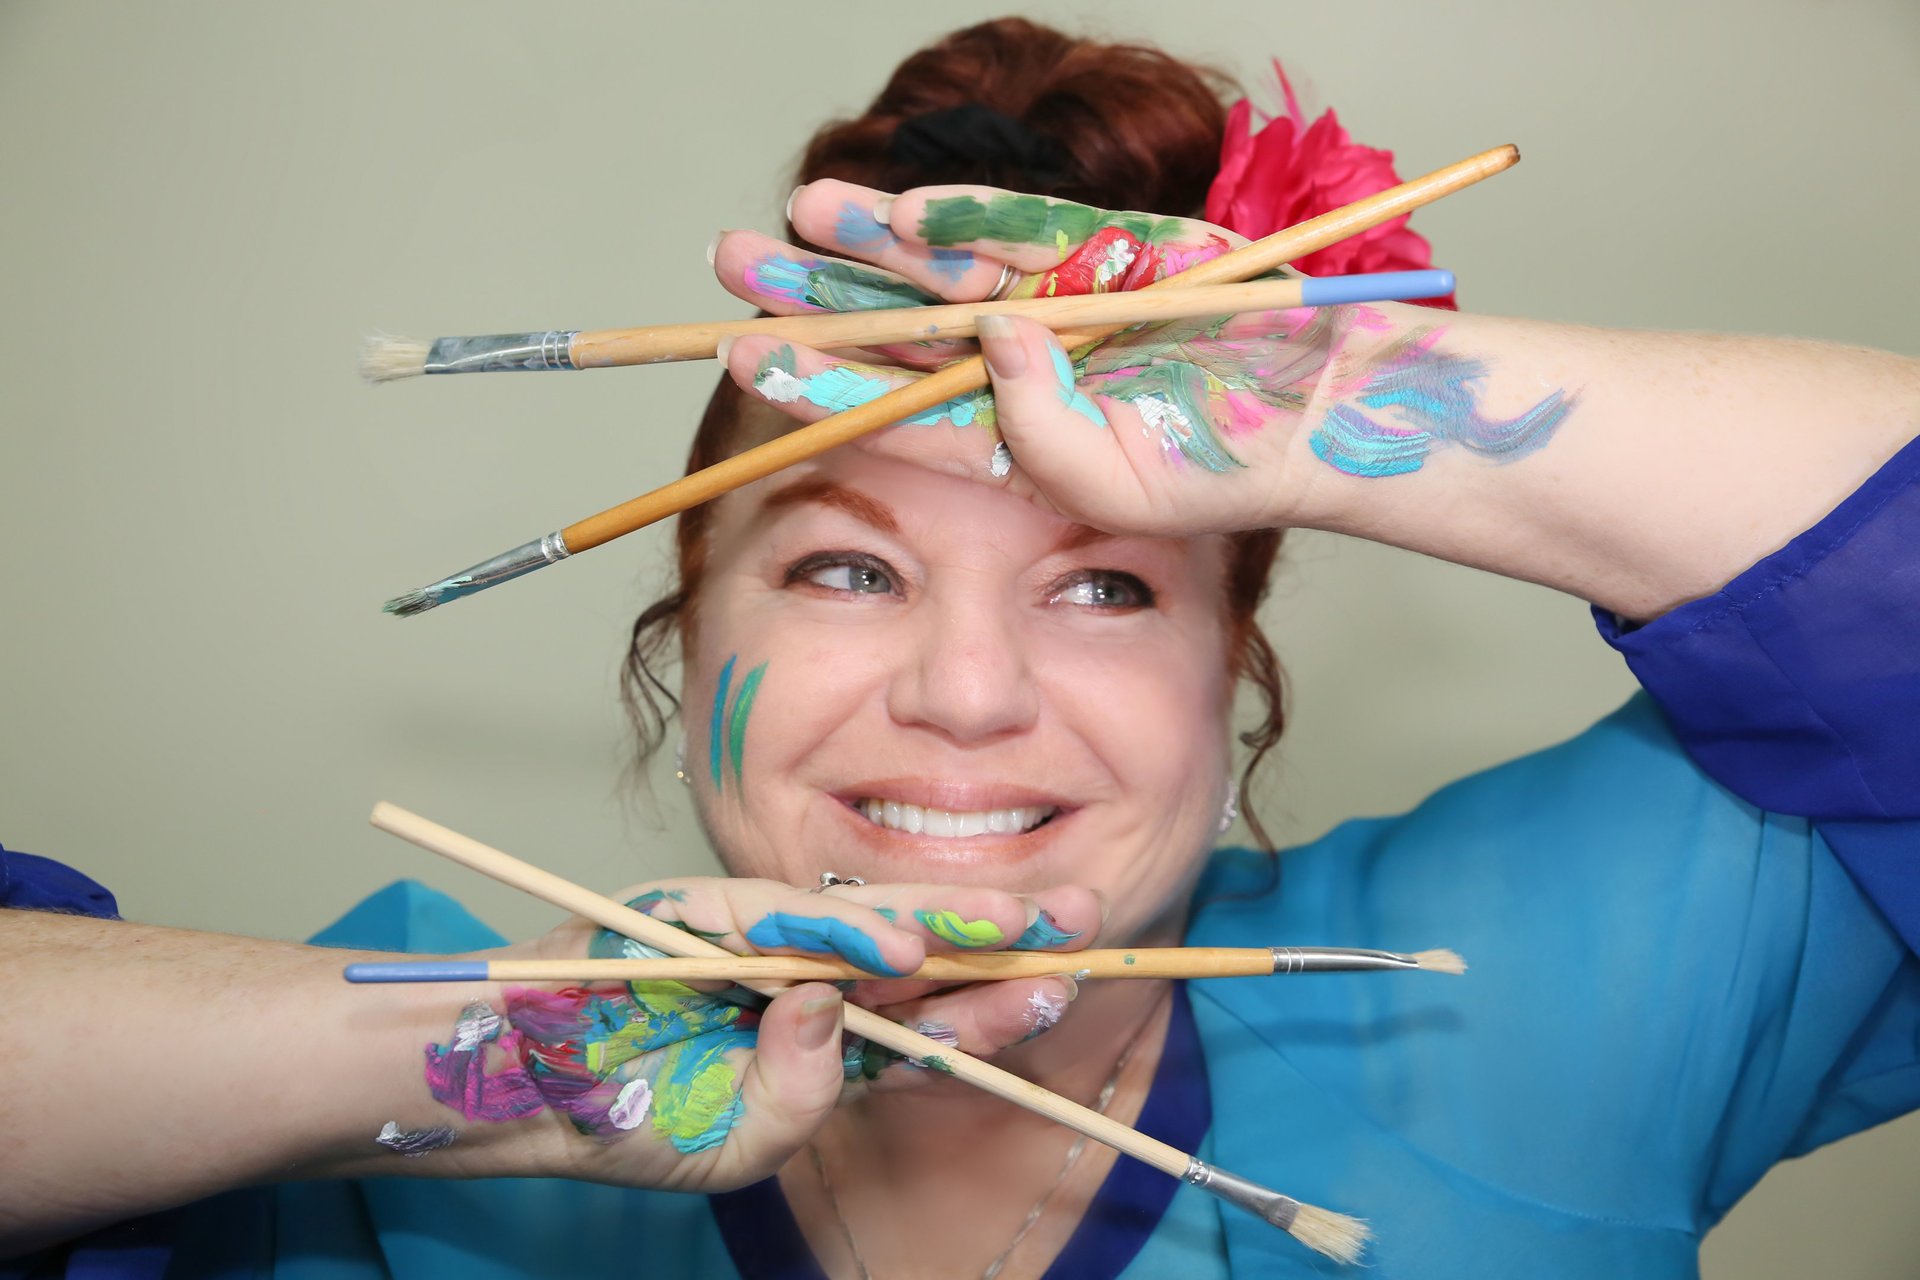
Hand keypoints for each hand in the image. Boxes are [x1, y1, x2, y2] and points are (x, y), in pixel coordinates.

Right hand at [452, 875, 1097, 1191]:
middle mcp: (804, 977)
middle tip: (1083, 917)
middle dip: (999, 938)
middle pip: (920, 953)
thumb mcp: (739, 1143)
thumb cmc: (633, 1121)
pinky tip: (894, 946)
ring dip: (943, 926)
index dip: (999, 997)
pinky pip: (774, 920)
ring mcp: (755, 938)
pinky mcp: (697, 913)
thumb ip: (799, 1095)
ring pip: (866, 923)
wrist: (525, 1092)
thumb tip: (833, 1010)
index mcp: (829, 1034)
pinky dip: (834, 930)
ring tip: (1015, 930)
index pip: (932, 1014)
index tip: (1070, 979)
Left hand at [714, 179, 1371, 534]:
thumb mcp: (1116, 486)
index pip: (889, 406)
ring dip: (872, 240)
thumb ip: (1040, 430)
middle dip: (818, 293)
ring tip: (801, 216)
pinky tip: (899, 214)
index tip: (742, 358)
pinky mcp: (1107, 245)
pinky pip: (1024, 229)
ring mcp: (1058, 300)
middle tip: (731, 264)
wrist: (1321, 412)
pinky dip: (967, 217)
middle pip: (897, 325)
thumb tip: (987, 336)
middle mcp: (1017, 366)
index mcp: (1005, 439)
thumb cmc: (1222, 471)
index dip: (818, 379)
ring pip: (946, 264)